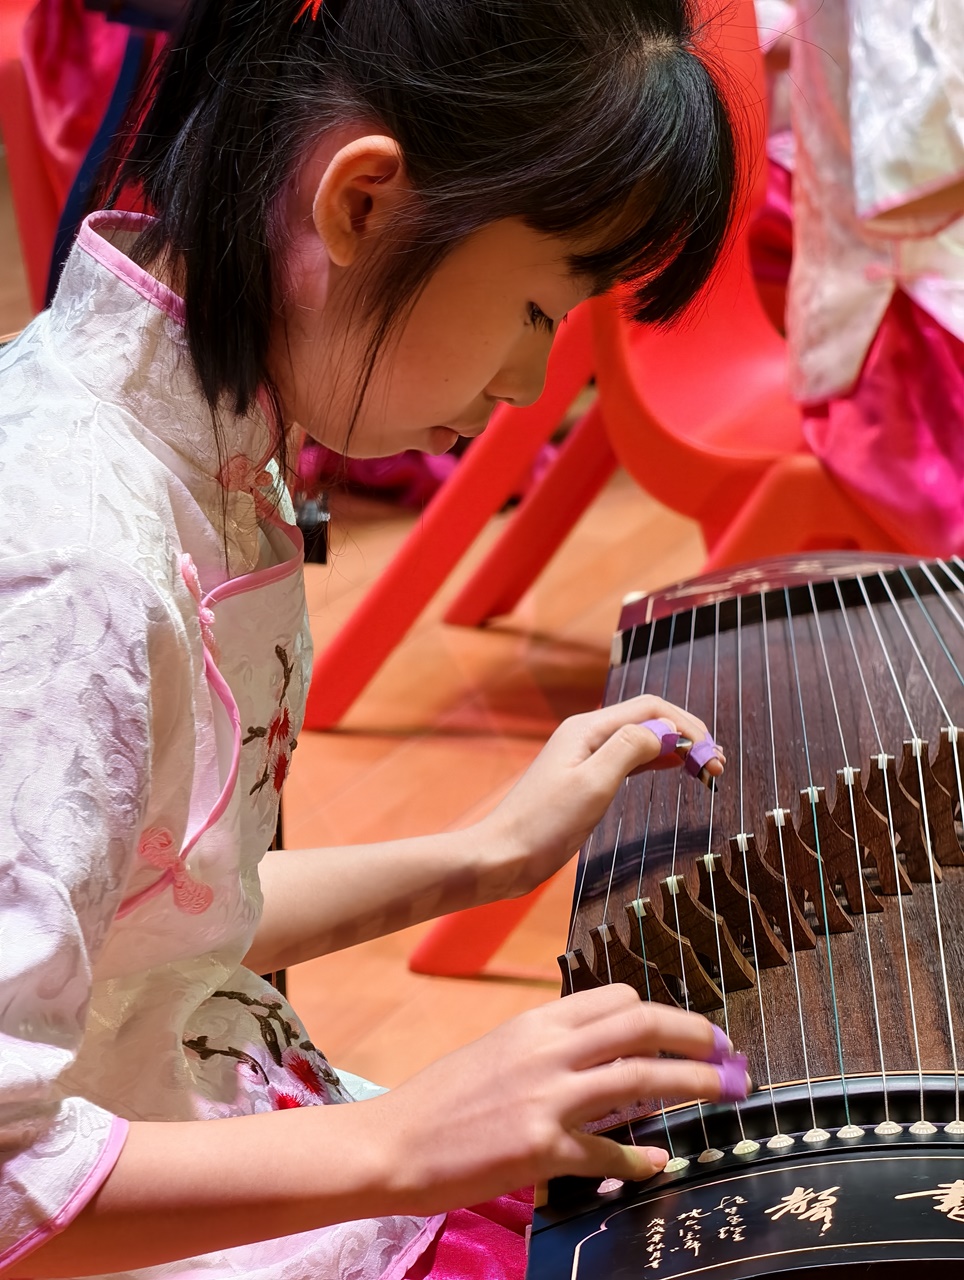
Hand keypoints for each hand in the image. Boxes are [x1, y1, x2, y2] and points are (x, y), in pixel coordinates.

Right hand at [368, 985, 745, 1215]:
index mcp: (536, 1022)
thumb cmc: (442, 1098)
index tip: (689, 1029)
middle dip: (696, 1035)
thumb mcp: (498, 1050)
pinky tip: (659, 1163)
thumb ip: (548, 1045)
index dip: (662, 1012)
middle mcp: (547, 1050)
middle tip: (728, 1051)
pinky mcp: (542, 1148)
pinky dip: (642, 1158)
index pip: (617, 998)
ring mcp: (547, 1098)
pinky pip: (610, 1152)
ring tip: (725, 1092)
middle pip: (642, 1025)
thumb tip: (599, 1052)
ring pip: (642, 1078)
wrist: (395, 1142)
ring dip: (693, 1084)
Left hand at [477, 695, 723, 895]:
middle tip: (717, 766)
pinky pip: (627, 760)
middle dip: (686, 737)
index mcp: (588, 728)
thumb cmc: (542, 824)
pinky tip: (672, 770)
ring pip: (640, 740)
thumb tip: (665, 731)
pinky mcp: (583, 780)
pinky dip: (655, 762)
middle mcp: (587, 735)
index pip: (651, 709)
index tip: (712, 756)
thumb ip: (628, 749)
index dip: (687, 727)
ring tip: (705, 768)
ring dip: (674, 750)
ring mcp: (584, 757)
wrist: (502, 856)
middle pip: (648, 720)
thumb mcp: (592, 784)